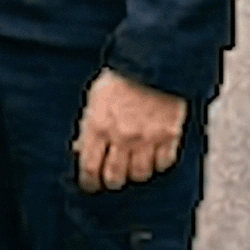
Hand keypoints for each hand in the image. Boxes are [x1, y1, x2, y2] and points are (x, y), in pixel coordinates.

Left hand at [73, 70, 186, 192]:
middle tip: (110, 179)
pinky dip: (157, 165)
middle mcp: (122, 136)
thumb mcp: (94, 100)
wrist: (153, 63)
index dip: (88, 183)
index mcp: (99, 126)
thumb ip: (87, 128)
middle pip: (114, 177)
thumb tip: (79, 150)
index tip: (90, 185)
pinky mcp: (169, 136)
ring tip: (131, 167)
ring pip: (139, 175)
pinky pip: (163, 164)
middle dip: (110, 182)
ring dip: (133, 174)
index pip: (89, 168)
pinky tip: (152, 157)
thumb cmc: (121, 79)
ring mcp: (147, 138)